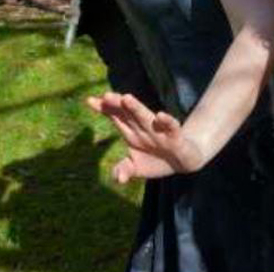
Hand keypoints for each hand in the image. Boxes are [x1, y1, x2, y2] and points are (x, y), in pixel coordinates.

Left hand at [87, 92, 205, 181]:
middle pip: (128, 114)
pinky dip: (167, 122)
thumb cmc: (156, 160)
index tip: (89, 100)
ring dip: (136, 108)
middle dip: (117, 105)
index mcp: (132, 133)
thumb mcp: (137, 168)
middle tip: (106, 96)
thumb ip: (124, 169)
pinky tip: (160, 116)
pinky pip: (172, 127)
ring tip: (126, 99)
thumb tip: (118, 178)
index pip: (116, 117)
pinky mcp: (176, 137)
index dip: (104, 109)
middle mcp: (144, 128)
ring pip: (146, 117)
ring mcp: (159, 131)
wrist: (184, 162)